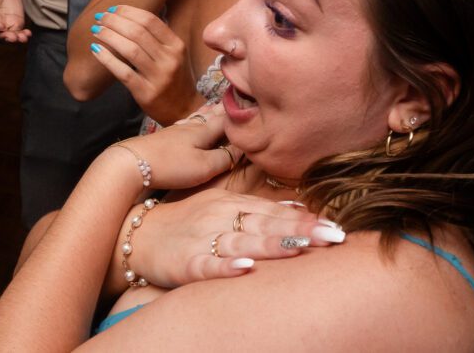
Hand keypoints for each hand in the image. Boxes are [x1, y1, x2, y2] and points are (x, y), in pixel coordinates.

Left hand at [89, 5, 198, 123]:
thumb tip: (130, 16)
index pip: (150, 21)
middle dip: (115, 21)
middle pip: (138, 32)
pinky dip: (107, 59)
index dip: (129, 11)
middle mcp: (169, 59)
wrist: (184, 110)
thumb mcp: (174, 55)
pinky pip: (123, 72)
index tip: (113, 9)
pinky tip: (96, 50)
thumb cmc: (174, 79)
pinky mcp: (146, 92)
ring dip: (109, 36)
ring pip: (130, 49)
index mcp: (176, 46)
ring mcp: (159, 77)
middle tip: (100, 18)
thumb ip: (158, 38)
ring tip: (96, 30)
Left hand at [109, 103, 237, 190]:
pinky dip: (193, 119)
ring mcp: (175, 131)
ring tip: (215, 105)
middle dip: (225, 108)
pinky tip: (188, 122)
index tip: (252, 103)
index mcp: (204, 131)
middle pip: (212, 114)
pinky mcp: (163, 138)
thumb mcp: (204, 167)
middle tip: (237, 97)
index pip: (227, 119)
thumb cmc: (171, 165)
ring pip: (197, 117)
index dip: (240, 113)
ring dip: (208, 111)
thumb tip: (242, 149)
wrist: (132, 163)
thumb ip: (225, 158)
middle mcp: (191, 126)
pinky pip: (185, 124)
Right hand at [125, 187, 345, 287]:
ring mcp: (203, 239)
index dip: (305, 219)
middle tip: (334, 236)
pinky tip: (245, 268)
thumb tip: (297, 210)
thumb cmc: (187, 222)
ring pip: (242, 242)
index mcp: (232, 204)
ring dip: (272, 246)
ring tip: (301, 249)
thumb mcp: (221, 206)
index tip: (336, 226)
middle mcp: (221, 218)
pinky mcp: (186, 262)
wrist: (138, 234)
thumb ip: (258, 210)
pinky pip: (208, 264)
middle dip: (301, 232)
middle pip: (266, 225)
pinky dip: (226, 267)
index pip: (274, 211)